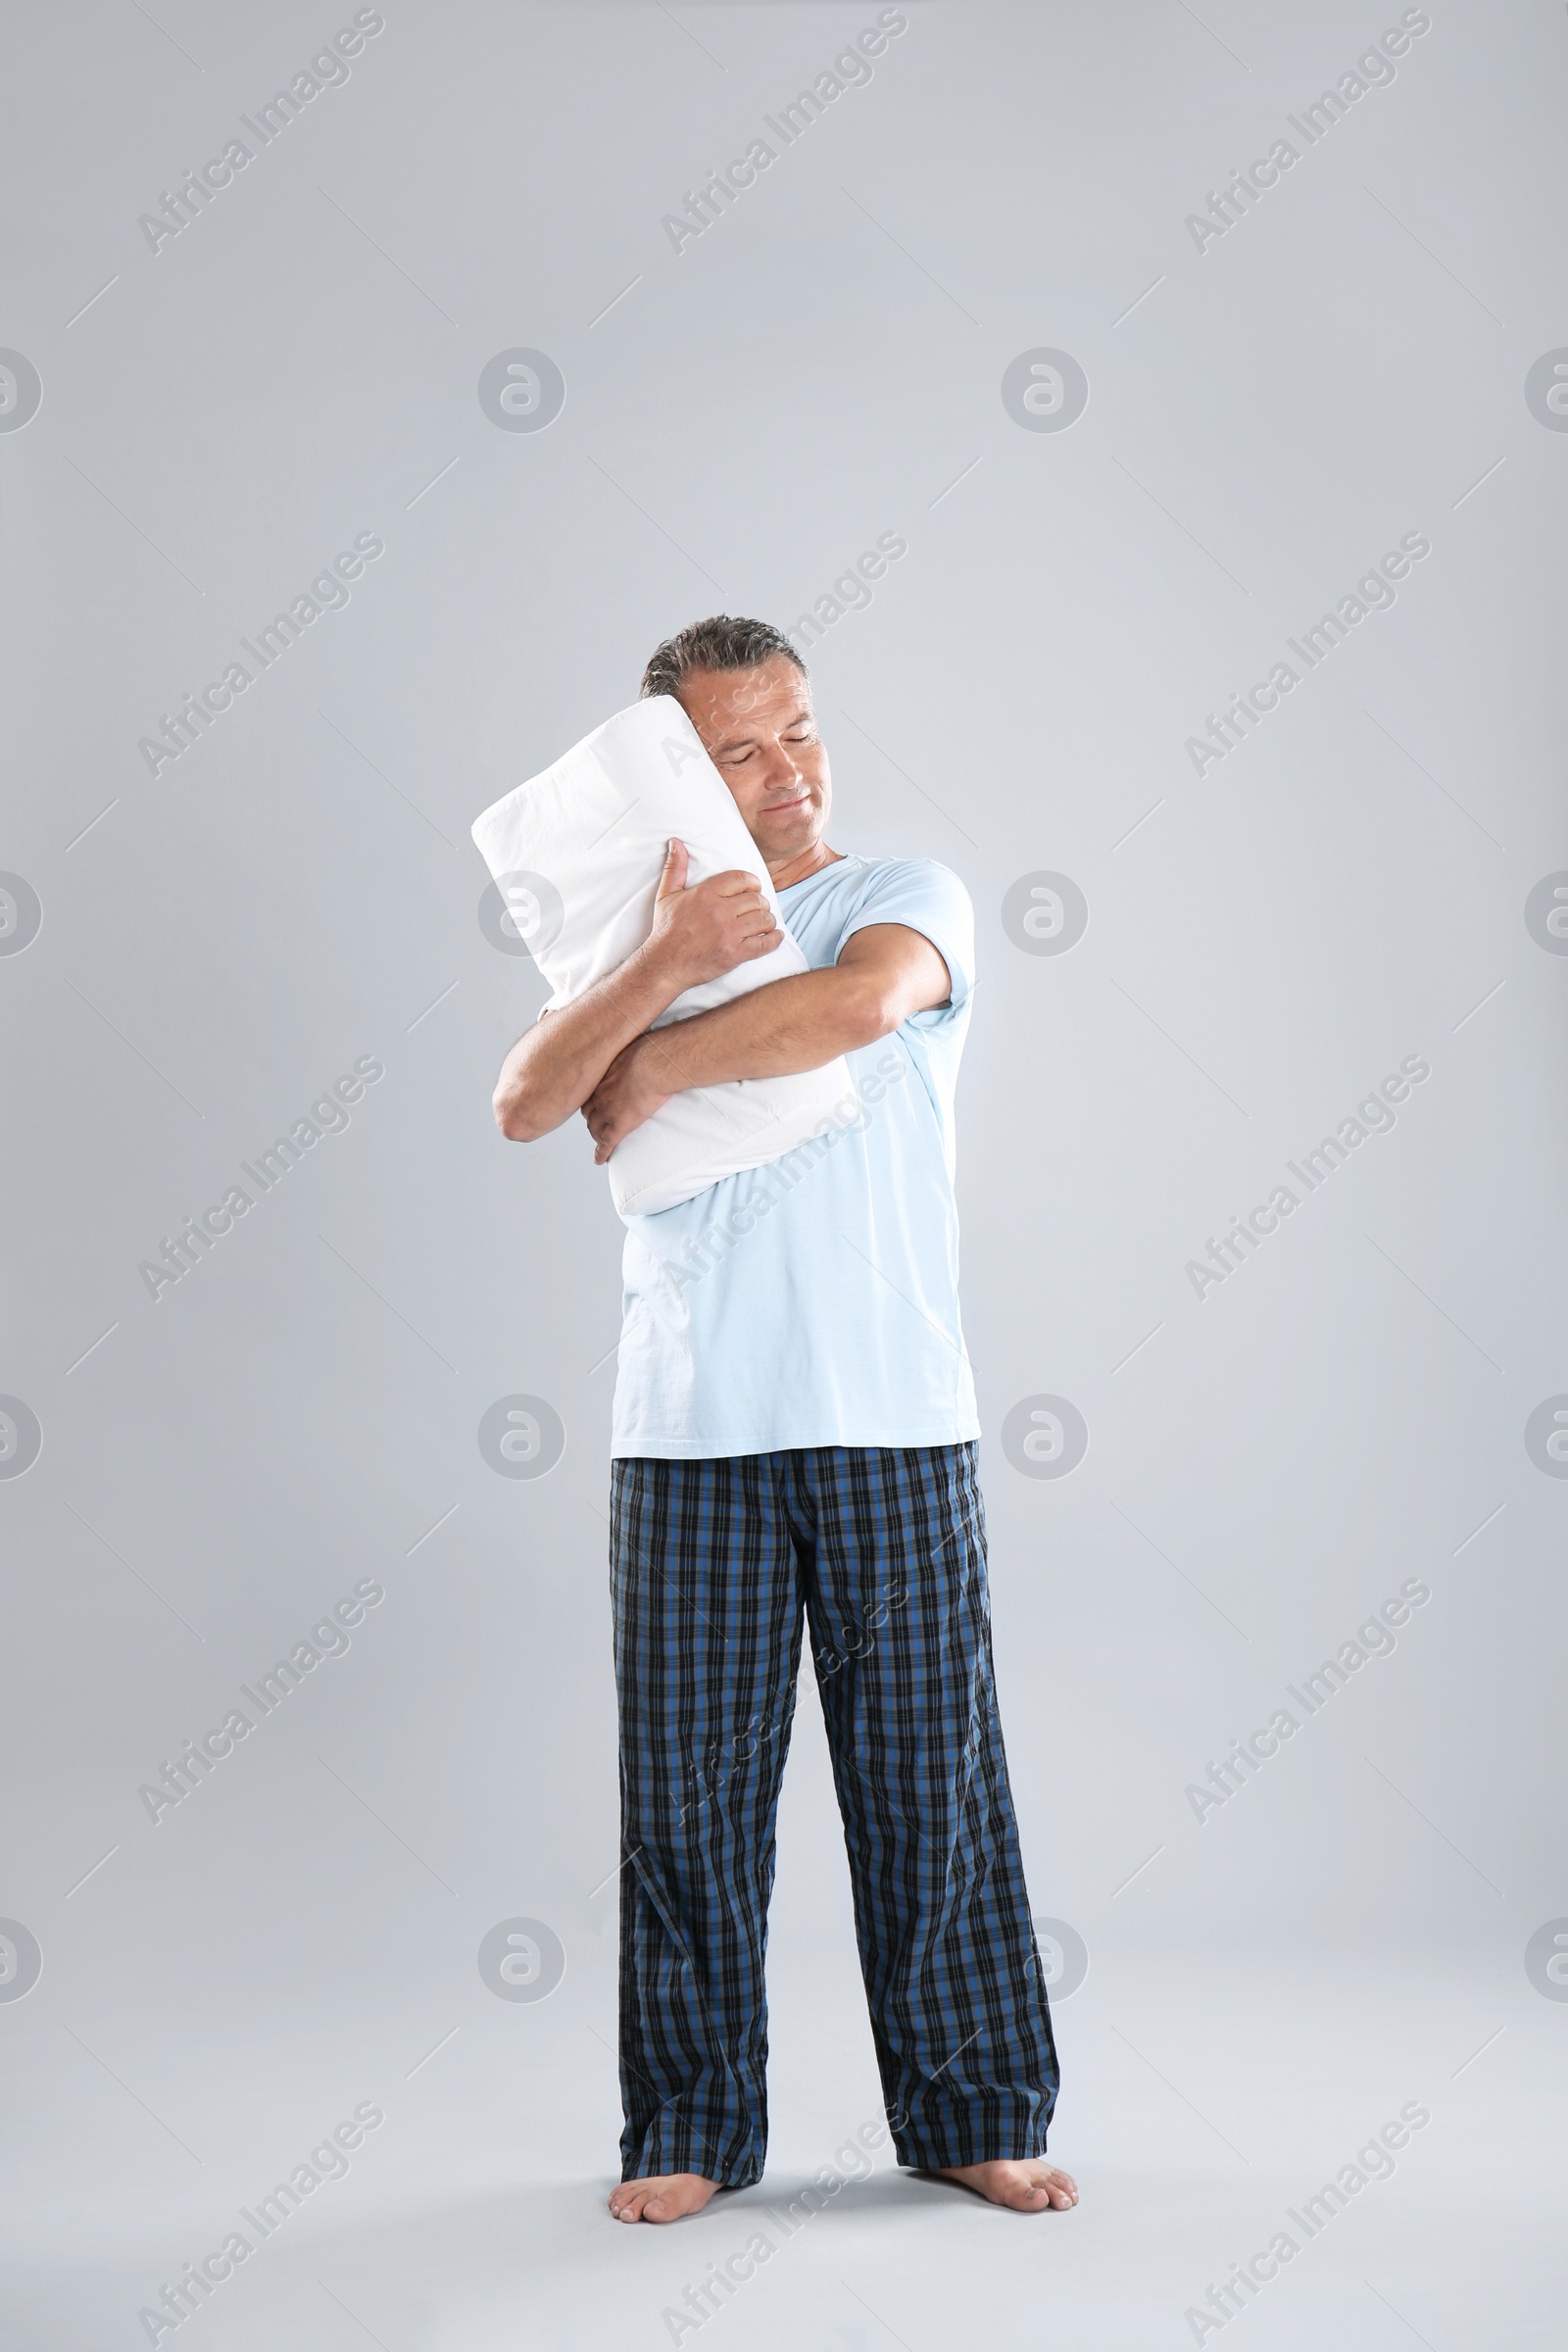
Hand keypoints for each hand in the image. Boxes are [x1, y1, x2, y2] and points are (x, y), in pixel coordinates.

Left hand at [582, 1033, 677, 1162]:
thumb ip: (630, 1052)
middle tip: (594, 1122)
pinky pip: (606, 1143)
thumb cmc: (650, 1051)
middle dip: (590, 1118)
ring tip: (599, 1140)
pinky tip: (600, 1159)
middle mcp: (599, 1094)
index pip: (589, 1092)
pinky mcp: (620, 1125)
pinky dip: (601, 1152)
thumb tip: (640, 1046)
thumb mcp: (633, 1046)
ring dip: (596, 1135)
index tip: (593, 1103)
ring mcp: (608, 1111)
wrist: (655, 1064)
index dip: (590, 1100)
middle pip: (588, 1111)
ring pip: (595, 1128)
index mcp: (602, 1076)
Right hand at [644, 839, 781, 990]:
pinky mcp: (735, 953)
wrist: (664, 964)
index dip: (752, 883)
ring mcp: (729, 933)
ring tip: (764, 922)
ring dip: (768, 920)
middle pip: (756, 899)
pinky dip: (774, 939)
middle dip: (761, 902)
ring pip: (763, 919)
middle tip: (758, 908)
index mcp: (706, 893)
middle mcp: (719, 911)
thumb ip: (675, 867)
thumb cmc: (666, 930)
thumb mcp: (666, 895)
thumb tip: (676, 842)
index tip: (753, 889)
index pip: (742, 878)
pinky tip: (775, 936)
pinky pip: (765, 944)